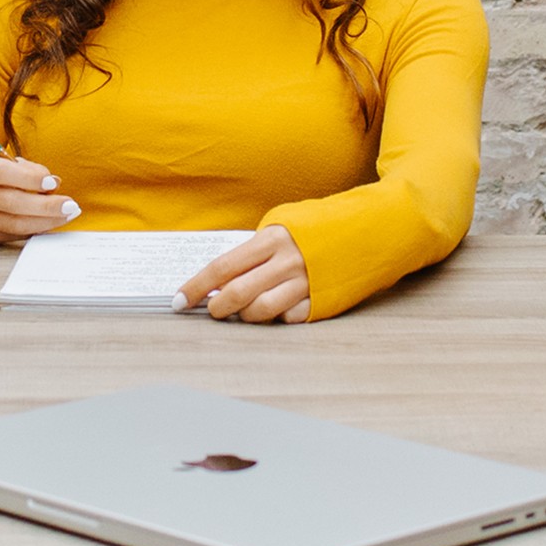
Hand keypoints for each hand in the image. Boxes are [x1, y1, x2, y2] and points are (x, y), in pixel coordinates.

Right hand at [0, 149, 79, 243]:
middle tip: (70, 205)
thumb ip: (24, 170)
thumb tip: (54, 182)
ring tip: (67, 214)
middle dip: (44, 205)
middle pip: (9, 202)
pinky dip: (35, 229)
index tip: (51, 183)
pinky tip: (50, 224)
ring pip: (13, 224)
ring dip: (45, 221)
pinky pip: (12, 235)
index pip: (0, 171)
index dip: (28, 178)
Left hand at [174, 225, 311, 323]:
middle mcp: (287, 261)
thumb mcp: (281, 227)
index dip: (196, 287)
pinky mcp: (320, 301)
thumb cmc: (314, 229)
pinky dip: (276, 318)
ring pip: (261, 311)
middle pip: (237, 293)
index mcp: (272, 239)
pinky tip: (277, 308)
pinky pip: (288, 318)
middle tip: (213, 310)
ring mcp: (305, 283)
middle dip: (217, 307)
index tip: (180, 301)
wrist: (366, 232)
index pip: (222, 267)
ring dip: (245, 316)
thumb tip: (219, 281)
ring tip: (246, 309)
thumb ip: (253, 252)